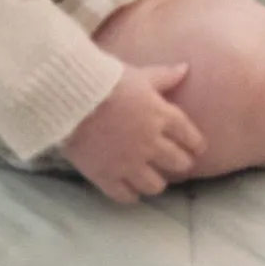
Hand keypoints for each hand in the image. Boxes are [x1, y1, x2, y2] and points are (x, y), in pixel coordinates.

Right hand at [62, 62, 205, 203]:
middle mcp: (151, 143)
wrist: (68, 97)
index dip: (196, 145)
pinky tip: (129, 192)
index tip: (196, 149)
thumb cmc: (104, 80)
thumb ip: (164, 76)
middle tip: (175, 164)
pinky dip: (130, 196)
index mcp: (162, 116)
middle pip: (179, 163)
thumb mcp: (139, 74)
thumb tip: (185, 68)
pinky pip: (126, 196)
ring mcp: (129, 162)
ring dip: (156, 182)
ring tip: (151, 179)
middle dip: (180, 164)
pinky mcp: (106, 176)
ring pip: (155, 185)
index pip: (191, 137)